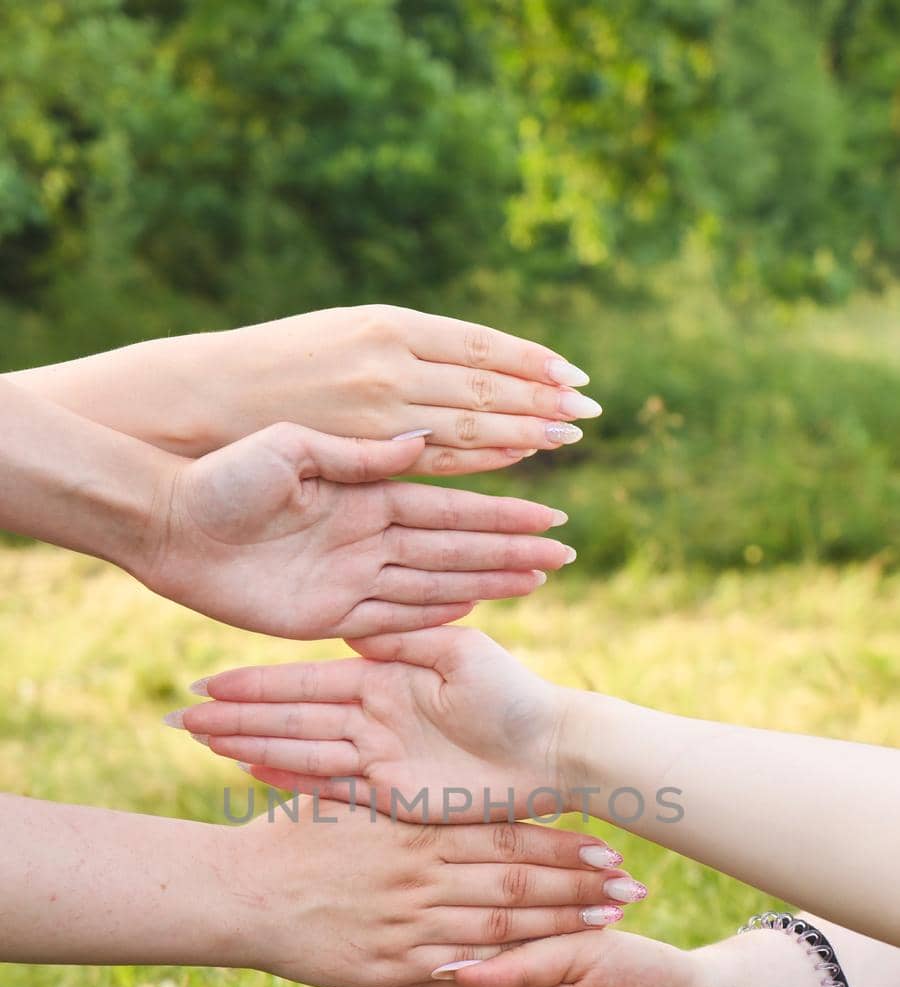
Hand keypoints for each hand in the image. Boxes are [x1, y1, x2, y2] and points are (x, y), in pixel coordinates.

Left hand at [149, 429, 576, 639]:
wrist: (167, 521)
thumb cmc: (219, 475)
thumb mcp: (291, 450)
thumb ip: (358, 455)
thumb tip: (423, 439)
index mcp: (362, 493)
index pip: (447, 506)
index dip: (499, 513)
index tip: (548, 514)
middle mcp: (366, 537)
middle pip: (454, 549)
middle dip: (509, 552)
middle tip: (564, 557)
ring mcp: (349, 579)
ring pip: (434, 586)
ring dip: (486, 585)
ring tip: (537, 583)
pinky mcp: (325, 618)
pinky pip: (392, 622)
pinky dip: (434, 619)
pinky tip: (476, 613)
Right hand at [167, 626, 574, 817]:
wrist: (553, 752)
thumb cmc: (515, 695)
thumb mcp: (459, 653)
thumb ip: (402, 639)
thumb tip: (348, 630)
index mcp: (384, 677)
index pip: (306, 681)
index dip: (258, 684)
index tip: (210, 684)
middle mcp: (373, 717)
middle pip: (291, 718)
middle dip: (238, 718)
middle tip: (182, 720)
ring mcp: (379, 757)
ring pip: (302, 750)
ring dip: (252, 747)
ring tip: (204, 744)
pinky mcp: (393, 794)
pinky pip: (332, 785)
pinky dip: (292, 779)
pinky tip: (250, 773)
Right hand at [217, 305, 600, 472]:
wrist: (207, 406)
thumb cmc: (280, 368)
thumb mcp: (346, 335)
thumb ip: (409, 350)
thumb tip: (475, 368)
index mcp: (390, 327)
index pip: (481, 346)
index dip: (533, 362)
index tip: (575, 375)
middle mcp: (390, 368)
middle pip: (487, 386)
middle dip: (544, 400)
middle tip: (590, 411)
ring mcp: (378, 415)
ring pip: (470, 425)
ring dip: (526, 431)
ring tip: (568, 436)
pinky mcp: (363, 456)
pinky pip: (438, 462)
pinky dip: (483, 459)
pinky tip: (517, 458)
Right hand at [236, 800, 632, 986]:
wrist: (239, 892)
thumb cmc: (291, 834)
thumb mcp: (347, 794)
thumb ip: (400, 787)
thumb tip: (437, 760)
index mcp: (417, 829)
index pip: (507, 836)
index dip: (562, 845)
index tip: (609, 849)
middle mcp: (423, 875)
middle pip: (520, 884)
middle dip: (582, 888)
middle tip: (635, 893)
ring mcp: (410, 923)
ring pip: (503, 929)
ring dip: (561, 930)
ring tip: (611, 931)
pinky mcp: (392, 966)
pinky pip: (460, 970)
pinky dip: (506, 970)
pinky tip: (547, 971)